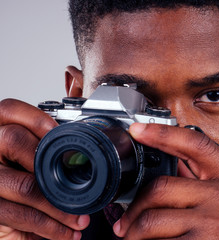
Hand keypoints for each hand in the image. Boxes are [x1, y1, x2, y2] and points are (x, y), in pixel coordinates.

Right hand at [0, 99, 89, 239]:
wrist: (2, 215)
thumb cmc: (20, 181)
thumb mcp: (27, 161)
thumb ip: (45, 148)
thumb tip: (82, 141)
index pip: (9, 110)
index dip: (37, 118)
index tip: (61, 132)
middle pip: (14, 140)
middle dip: (52, 163)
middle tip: (77, 184)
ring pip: (24, 184)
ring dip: (60, 206)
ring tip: (80, 219)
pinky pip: (19, 215)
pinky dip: (49, 227)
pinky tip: (66, 233)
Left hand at [113, 123, 218, 238]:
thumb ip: (201, 185)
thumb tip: (166, 171)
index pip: (195, 144)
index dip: (163, 133)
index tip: (138, 130)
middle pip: (161, 187)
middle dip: (135, 208)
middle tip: (126, 223)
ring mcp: (215, 222)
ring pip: (152, 219)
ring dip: (134, 232)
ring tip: (133, 238)